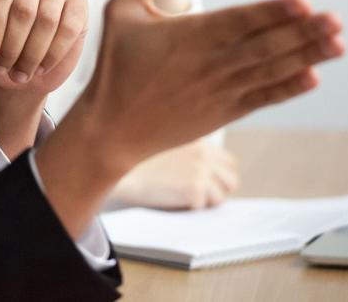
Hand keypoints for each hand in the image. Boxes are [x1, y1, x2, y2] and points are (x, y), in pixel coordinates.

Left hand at [0, 0, 87, 157]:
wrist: (13, 71)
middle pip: (24, 8)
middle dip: (11, 46)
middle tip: (1, 68)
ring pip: (48, 20)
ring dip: (31, 54)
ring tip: (18, 74)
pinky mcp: (78, 2)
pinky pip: (69, 28)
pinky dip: (53, 54)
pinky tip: (39, 68)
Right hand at [80, 0, 344, 170]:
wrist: (111, 127)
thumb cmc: (116, 65)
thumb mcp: (121, 11)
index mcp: (188, 35)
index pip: (240, 20)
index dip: (273, 11)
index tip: (304, 2)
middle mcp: (210, 63)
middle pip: (265, 45)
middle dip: (304, 32)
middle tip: (337, 19)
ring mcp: (219, 90)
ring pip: (271, 70)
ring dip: (307, 57)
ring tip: (339, 44)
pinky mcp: (222, 113)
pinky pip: (263, 99)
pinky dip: (288, 88)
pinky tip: (313, 77)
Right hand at [110, 139, 239, 209]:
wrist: (116, 163)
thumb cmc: (133, 155)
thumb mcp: (163, 140)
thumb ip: (184, 148)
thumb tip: (199, 167)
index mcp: (199, 140)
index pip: (228, 162)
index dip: (219, 175)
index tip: (206, 182)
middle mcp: (204, 154)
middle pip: (231, 180)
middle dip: (218, 190)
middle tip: (198, 195)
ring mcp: (201, 172)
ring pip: (220, 197)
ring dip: (204, 201)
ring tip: (181, 198)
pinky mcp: (194, 190)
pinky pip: (201, 207)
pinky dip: (187, 207)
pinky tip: (170, 199)